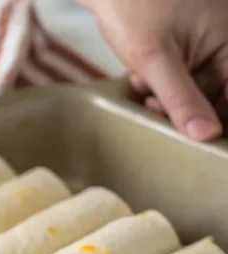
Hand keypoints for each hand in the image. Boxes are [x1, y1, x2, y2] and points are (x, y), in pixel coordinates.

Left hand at [80, 0, 227, 140]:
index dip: (217, 120)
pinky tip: (140, 78)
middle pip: (216, 95)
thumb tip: (206, 136)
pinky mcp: (185, 45)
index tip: (196, 139)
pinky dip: (161, 84)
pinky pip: (181, 77)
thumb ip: (181, 99)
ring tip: (144, 89)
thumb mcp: (156, 59)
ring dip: (168, 98)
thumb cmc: (135, 8)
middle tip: (153, 106)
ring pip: (195, 89)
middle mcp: (225, 42)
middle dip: (184, 108)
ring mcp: (205, 43)